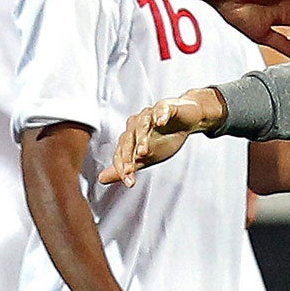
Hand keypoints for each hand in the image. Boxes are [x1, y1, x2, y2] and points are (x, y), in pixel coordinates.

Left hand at [101, 92, 223, 188]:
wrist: (188, 119)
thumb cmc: (167, 137)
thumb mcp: (148, 157)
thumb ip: (128, 167)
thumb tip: (101, 179)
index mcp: (130, 137)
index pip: (122, 153)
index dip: (123, 168)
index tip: (130, 183)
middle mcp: (136, 125)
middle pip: (128, 140)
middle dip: (128, 156)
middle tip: (130, 170)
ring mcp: (150, 115)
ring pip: (142, 126)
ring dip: (142, 139)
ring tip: (143, 152)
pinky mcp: (166, 107)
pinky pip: (161, 110)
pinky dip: (160, 116)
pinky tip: (160, 123)